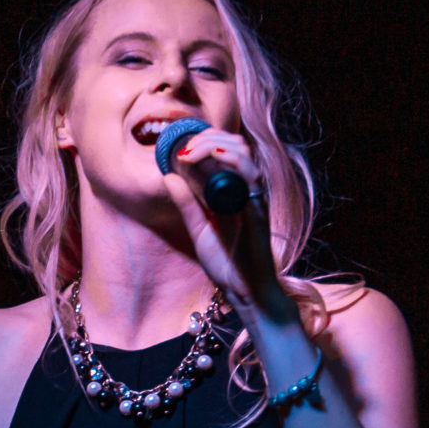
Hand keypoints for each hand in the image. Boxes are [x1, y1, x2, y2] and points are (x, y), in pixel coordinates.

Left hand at [162, 127, 282, 310]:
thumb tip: (169, 176)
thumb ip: (186, 203)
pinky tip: (212, 159)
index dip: (203, 141)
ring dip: (215, 144)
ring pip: (244, 153)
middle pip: (234, 144)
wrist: (244, 290)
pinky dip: (231, 161)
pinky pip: (250, 175)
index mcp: (232, 190)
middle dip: (206, 137)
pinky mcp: (258, 207)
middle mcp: (246, 188)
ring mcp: (253, 196)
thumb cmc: (226, 260)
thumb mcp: (198, 227)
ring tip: (190, 152)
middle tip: (182, 147)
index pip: (224, 150)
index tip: (177, 147)